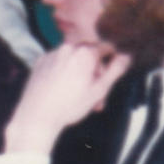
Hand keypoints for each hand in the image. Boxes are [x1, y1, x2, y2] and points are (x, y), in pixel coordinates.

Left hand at [3, 44, 131, 153]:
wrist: (37, 115)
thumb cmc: (69, 105)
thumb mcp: (99, 90)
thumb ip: (115, 70)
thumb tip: (126, 56)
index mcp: (84, 53)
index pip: (107, 47)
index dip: (111, 62)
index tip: (109, 77)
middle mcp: (67, 48)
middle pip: (89, 54)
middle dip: (95, 71)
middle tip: (97, 94)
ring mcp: (52, 54)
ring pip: (73, 59)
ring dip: (80, 73)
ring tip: (81, 96)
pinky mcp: (40, 61)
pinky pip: (58, 62)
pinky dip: (64, 72)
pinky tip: (63, 90)